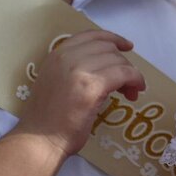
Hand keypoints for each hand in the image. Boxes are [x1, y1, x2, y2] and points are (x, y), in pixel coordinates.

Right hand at [12, 30, 144, 157]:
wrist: (39, 140)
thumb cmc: (47, 119)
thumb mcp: (56, 81)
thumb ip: (74, 68)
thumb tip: (106, 66)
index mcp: (57, 54)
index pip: (90, 35)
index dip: (113, 38)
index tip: (126, 46)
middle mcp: (67, 57)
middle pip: (108, 48)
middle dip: (122, 62)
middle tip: (127, 82)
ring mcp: (79, 70)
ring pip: (118, 61)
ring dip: (130, 74)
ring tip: (130, 92)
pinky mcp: (92, 86)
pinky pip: (124, 74)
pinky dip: (135, 80)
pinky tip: (136, 90)